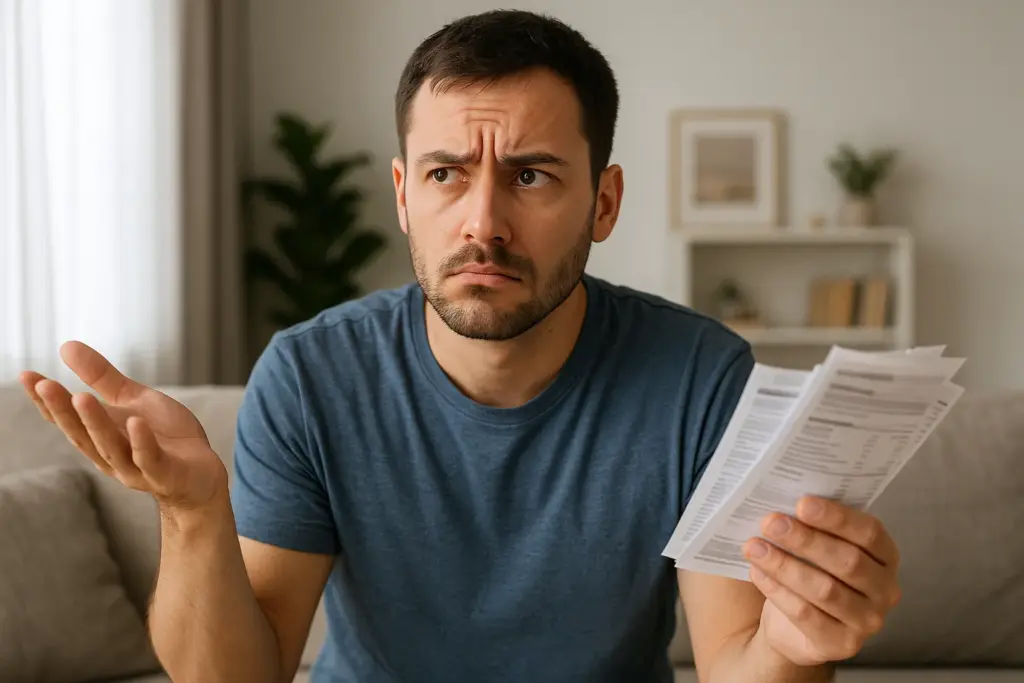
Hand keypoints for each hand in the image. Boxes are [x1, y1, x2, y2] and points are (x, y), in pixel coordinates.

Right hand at [19, 341, 227, 510]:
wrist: (202, 474)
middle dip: (62, 411)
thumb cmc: (163, 437)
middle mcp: (110, 456)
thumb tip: (66, 346)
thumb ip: (102, 378)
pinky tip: (135, 423)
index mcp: (100, 436)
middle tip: (45, 384)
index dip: (46, 401)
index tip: (28, 376)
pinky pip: (150, 459)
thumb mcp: (132, 401)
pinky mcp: (165, 475)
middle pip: (82, 434)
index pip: (67, 419)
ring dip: (96, 424)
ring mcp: (136, 468)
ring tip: (82, 397)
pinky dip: (141, 443)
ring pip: (111, 447)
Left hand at [742, 496, 900, 666]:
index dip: (836, 517)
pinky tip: (757, 573)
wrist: (793, 627)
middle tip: (771, 523)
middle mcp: (885, 590)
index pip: (869, 533)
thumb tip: (784, 500)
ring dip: (785, 565)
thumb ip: (812, 525)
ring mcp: (867, 621)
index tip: (802, 503)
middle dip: (805, 540)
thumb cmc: (809, 573)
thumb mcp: (816, 547)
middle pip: (848, 561)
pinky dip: (778, 591)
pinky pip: (807, 615)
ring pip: (825, 590)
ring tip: (754, 547)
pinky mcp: (842, 645)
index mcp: (885, 556)